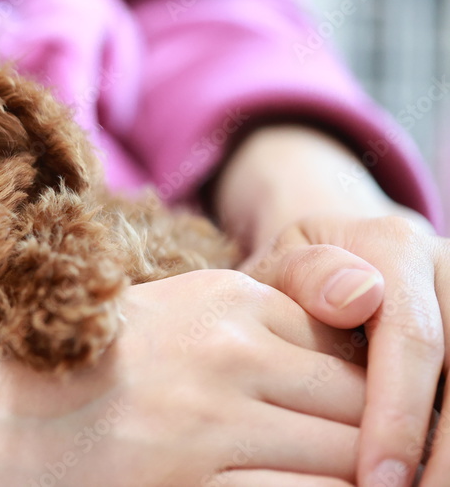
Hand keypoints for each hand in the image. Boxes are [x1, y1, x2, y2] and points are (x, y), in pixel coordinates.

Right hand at [0, 269, 367, 485]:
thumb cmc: (64, 371)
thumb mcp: (160, 323)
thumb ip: (242, 332)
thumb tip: (333, 369)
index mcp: (221, 300)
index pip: (350, 348)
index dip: (361, 394)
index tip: (337, 423)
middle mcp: (226, 353)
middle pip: (361, 403)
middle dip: (365, 439)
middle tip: (342, 461)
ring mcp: (211, 425)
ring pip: (350, 458)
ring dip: (349, 476)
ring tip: (312, 478)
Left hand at [240, 215, 447, 486]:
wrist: (325, 265)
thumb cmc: (286, 282)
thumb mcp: (276, 272)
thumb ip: (304, 279)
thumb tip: (354, 299)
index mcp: (394, 246)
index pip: (412, 340)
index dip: (397, 417)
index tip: (373, 478)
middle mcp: (446, 266)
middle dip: (437, 454)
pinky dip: (449, 445)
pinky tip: (427, 477)